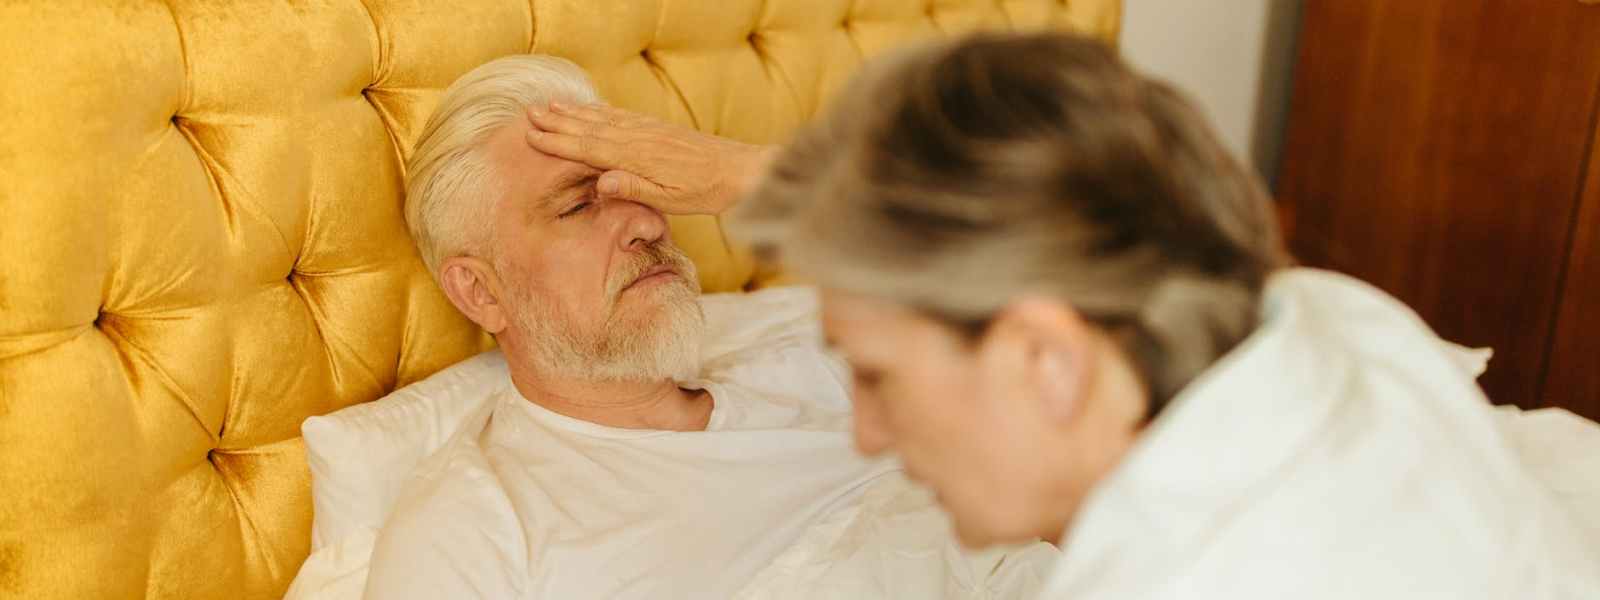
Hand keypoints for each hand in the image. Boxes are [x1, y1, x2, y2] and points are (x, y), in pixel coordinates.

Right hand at [525, 102, 775, 214]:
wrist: (738, 170)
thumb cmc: (704, 192)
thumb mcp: (669, 200)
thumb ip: (633, 188)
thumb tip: (600, 182)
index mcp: (635, 159)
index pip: (588, 148)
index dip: (559, 142)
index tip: (533, 136)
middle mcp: (638, 139)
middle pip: (590, 128)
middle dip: (559, 122)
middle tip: (530, 114)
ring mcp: (649, 131)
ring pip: (604, 119)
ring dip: (576, 113)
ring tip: (552, 106)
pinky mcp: (659, 129)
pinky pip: (624, 116)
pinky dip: (603, 111)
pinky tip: (594, 108)